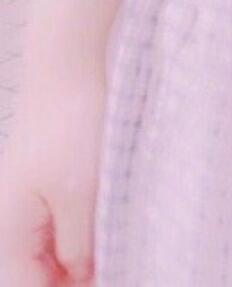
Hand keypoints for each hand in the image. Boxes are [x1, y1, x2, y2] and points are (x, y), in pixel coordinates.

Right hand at [0, 66, 106, 284]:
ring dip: (81, 260)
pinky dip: (82, 236)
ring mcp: (27, 204)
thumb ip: (78, 247)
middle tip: (120, 268)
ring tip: (120, 253)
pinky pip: (60, 227)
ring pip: (52, 253)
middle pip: (40, 276)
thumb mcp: (80, 194)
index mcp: (8, 233)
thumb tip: (81, 280)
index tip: (112, 280)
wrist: (65, 66)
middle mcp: (10, 224)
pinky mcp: (45, 186)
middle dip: (75, 279)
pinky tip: (110, 231)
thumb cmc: (68, 125)